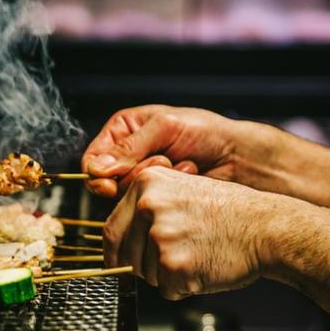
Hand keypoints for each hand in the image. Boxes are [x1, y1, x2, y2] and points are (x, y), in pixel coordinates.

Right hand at [82, 105, 240, 197]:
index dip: (97, 173)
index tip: (109, 182)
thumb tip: (97, 169)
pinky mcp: (157, 197)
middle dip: (134, 174)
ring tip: (181, 164)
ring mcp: (143, 179)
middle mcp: (128, 156)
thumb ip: (130, 148)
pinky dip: (166, 190)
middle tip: (163, 160)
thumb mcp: (165, 127)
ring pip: (126, 194)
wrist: (236, 156)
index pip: (92, 158)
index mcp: (123, 130)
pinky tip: (187, 175)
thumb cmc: (205, 131)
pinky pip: (147, 203)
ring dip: (155, 180)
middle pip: (106, 181)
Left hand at [103, 166, 280, 299]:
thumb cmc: (234, 213)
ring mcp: (160, 236)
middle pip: (126, 256)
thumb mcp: (184, 190)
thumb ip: (150, 208)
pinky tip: (205, 267)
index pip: (111, 230)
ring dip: (168, 276)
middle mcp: (149, 206)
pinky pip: (167, 290)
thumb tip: (123, 237)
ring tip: (198, 255)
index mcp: (147, 184)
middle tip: (178, 257)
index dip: (116, 253)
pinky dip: (184, 287)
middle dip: (145, 267)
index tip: (119, 263)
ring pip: (146, 275)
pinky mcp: (173, 265)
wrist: (266, 228)